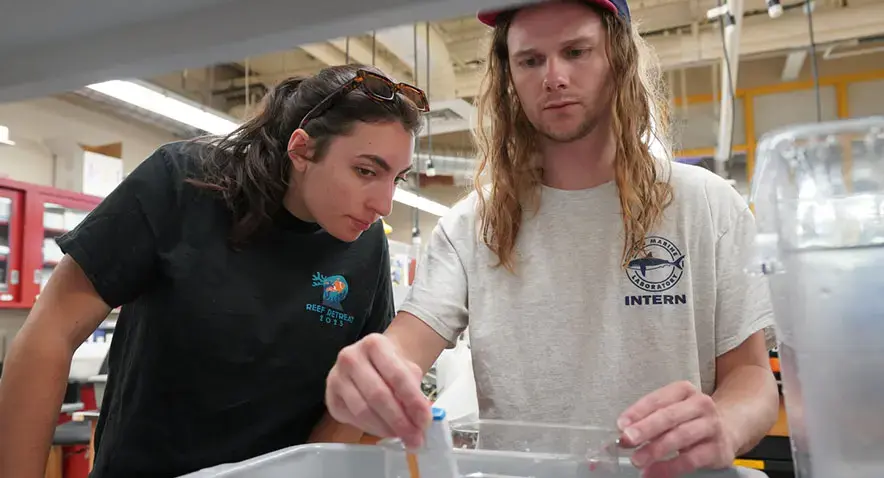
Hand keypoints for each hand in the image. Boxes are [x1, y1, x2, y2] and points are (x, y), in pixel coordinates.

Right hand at [325, 333, 431, 447]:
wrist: (372, 360)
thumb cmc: (392, 365)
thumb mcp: (408, 370)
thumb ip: (414, 392)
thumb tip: (419, 420)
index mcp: (374, 344)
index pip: (397, 376)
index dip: (413, 401)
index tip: (425, 421)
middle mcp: (350, 357)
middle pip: (378, 395)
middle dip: (400, 421)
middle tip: (415, 438)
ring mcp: (336, 377)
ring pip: (363, 410)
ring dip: (385, 428)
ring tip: (402, 436)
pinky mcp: (331, 397)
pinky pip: (352, 419)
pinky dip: (372, 429)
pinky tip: (385, 430)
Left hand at [616, 381, 735, 477]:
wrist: (727, 430)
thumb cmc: (689, 419)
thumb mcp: (671, 411)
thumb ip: (649, 418)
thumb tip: (624, 432)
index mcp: (684, 390)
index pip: (657, 399)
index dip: (638, 412)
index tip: (621, 424)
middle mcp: (701, 404)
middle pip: (669, 416)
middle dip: (645, 429)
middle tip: (626, 440)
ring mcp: (712, 426)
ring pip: (680, 436)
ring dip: (655, 449)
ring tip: (637, 460)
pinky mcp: (718, 449)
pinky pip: (691, 459)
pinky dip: (670, 467)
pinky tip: (653, 472)